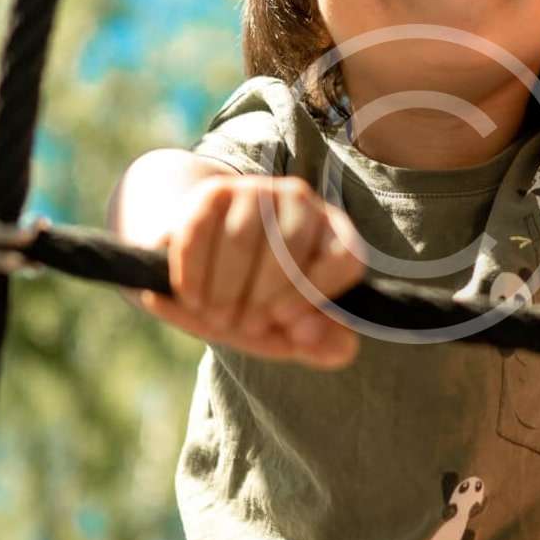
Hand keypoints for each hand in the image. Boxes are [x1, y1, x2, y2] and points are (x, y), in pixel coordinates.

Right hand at [141, 174, 364, 369]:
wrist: (199, 259)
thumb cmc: (252, 298)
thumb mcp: (286, 328)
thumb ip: (320, 343)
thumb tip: (342, 348)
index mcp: (333, 234)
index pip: (344, 257)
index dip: (314, 293)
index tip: (285, 321)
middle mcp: (301, 202)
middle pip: (290, 245)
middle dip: (263, 296)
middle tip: (244, 326)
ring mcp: (257, 190)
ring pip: (242, 238)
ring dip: (226, 289)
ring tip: (219, 318)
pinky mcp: (214, 191)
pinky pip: (202, 231)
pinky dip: (195, 273)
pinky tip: (194, 299)